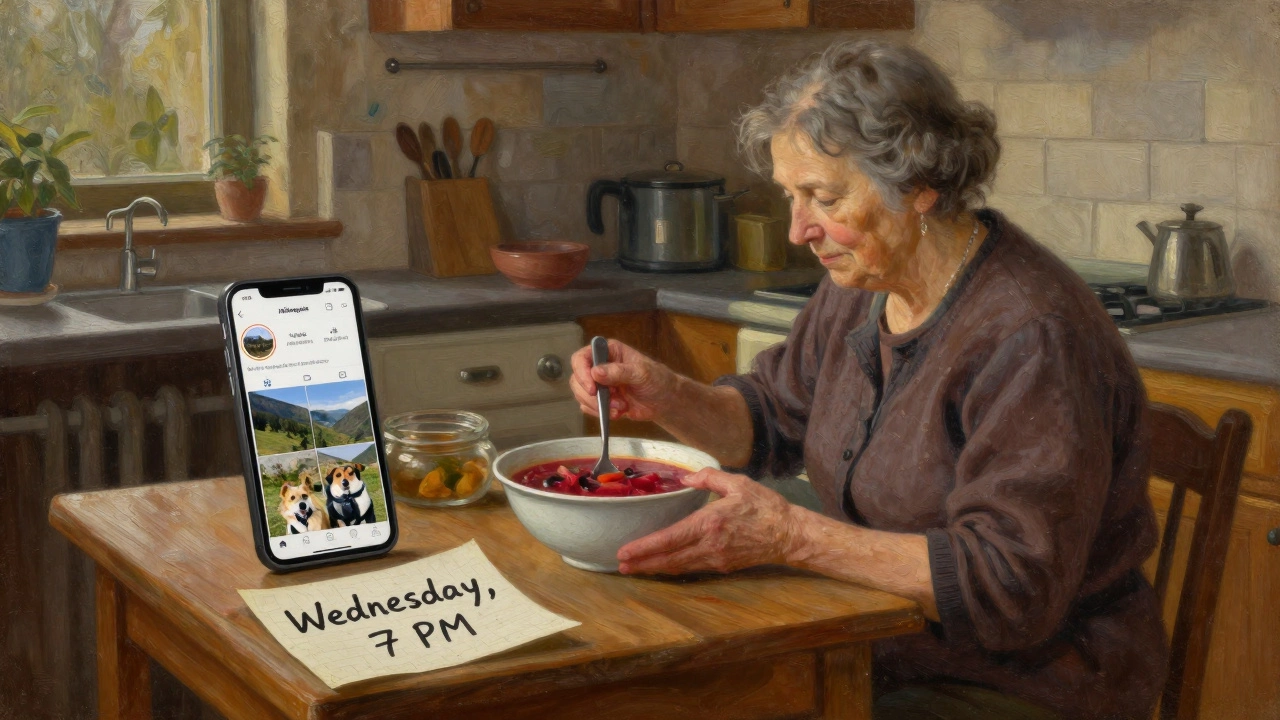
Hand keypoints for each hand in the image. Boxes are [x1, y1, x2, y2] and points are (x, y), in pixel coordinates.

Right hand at [569, 339, 678, 421]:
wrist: (664, 401)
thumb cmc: (657, 379)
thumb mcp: (641, 373)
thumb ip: (618, 371)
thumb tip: (595, 372)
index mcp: (608, 352)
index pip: (582, 358)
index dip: (582, 372)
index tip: (592, 388)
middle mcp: (599, 366)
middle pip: (577, 379)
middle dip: (592, 395)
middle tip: (609, 402)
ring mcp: (599, 384)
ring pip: (581, 395)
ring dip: (599, 405)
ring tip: (620, 407)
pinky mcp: (601, 400)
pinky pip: (588, 408)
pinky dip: (600, 413)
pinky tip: (619, 412)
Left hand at [616, 469, 799, 574]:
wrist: (789, 534)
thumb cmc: (765, 507)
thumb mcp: (738, 483)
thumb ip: (709, 477)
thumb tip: (686, 478)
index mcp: (710, 523)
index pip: (670, 538)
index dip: (645, 547)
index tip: (625, 551)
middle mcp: (709, 545)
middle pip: (669, 559)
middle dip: (643, 563)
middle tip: (620, 565)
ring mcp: (716, 559)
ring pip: (678, 567)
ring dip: (655, 569)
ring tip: (634, 568)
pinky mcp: (722, 566)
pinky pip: (691, 568)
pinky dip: (673, 568)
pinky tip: (662, 566)